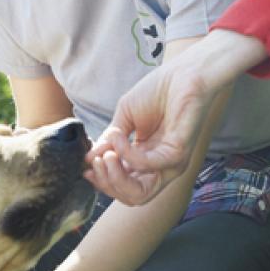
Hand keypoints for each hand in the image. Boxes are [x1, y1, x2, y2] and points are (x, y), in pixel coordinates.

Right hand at [86, 62, 204, 204]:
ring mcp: (170, 164)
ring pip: (140, 194)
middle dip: (107, 183)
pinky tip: (119, 137)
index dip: (103, 181)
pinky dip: (127, 154)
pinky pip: (147, 165)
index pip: (124, 186)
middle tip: (95, 161)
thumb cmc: (157, 91)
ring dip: (115, 176)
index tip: (86, 165)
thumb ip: (110, 140)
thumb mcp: (124, 118)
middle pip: (131, 197)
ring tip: (106, 155)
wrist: (182, 73)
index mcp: (147, 160)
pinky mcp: (178, 154)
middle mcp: (160, 167)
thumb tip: (89, 158)